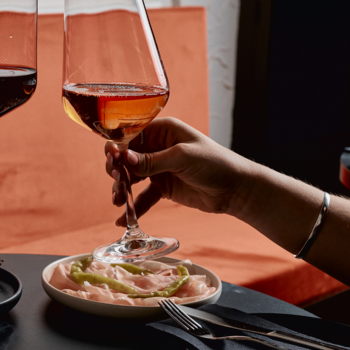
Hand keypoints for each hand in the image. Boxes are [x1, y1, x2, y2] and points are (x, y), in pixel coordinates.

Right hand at [105, 118, 256, 225]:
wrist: (236, 189)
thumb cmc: (215, 163)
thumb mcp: (182, 157)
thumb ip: (152, 161)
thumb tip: (125, 158)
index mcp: (162, 130)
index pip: (131, 135)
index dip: (118, 147)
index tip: (113, 159)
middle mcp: (157, 147)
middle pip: (126, 156)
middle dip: (117, 169)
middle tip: (117, 181)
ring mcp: (158, 168)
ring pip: (130, 176)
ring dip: (121, 188)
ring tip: (118, 201)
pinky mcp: (163, 187)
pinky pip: (142, 196)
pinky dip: (133, 207)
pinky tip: (122, 218)